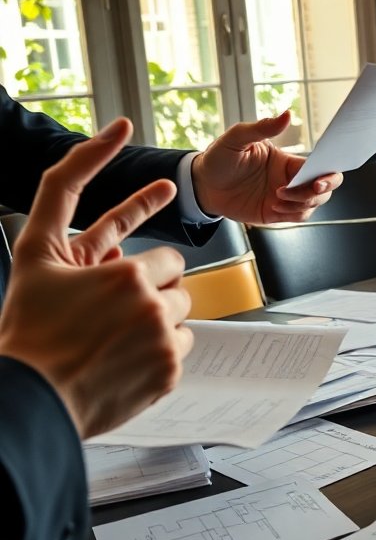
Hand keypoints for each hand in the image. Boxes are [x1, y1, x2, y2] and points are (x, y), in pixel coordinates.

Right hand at [0, 119, 193, 438]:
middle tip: (115, 311)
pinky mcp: (168, 372)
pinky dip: (161, 353)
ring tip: (117, 336)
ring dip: (158, 321)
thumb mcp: (34, 256)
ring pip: (181, 317)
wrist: (31, 396)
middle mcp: (149, 306)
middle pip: (178, 288)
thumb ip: (59, 198)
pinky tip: (126, 359)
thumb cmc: (30, 328)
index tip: (168, 189)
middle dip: (153, 292)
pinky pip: (182, 349)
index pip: (168, 257)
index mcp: (124, 275)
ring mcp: (162, 342)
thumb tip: (95, 142)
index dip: (157, 264)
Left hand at [191, 112, 343, 223]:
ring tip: (276, 197)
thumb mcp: (237, 138)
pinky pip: (297, 217)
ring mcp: (285, 198)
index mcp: (288, 161)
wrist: (202, 185)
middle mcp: (291, 179)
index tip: (320, 178)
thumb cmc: (219, 158)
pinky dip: (292, 213)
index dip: (328, 172)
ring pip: (313, 204)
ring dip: (301, 203)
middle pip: (324, 187)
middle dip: (320, 191)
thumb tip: (286, 115)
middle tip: (310, 190)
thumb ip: (262, 127)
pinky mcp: (276, 214)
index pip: (319, 166)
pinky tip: (273, 206)